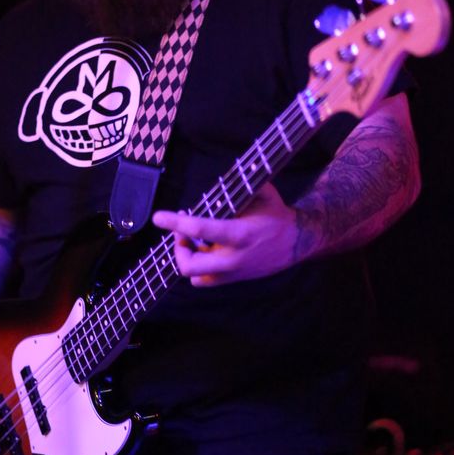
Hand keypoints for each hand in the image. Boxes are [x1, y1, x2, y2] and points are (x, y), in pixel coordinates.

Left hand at [152, 182, 304, 286]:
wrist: (294, 243)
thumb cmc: (275, 215)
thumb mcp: (264, 193)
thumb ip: (244, 184)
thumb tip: (229, 172)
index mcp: (240, 234)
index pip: (201, 230)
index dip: (176, 223)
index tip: (158, 217)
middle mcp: (233, 258)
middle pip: (189, 265)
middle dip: (178, 248)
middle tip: (181, 234)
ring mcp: (232, 273)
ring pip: (193, 275)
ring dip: (186, 257)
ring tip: (191, 241)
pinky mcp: (231, 280)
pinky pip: (202, 282)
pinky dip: (196, 268)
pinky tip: (203, 251)